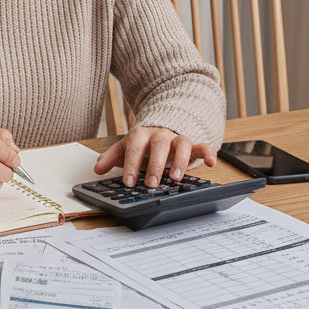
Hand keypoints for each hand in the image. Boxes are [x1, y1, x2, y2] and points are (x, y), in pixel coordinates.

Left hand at [93, 126, 217, 188]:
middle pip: (158, 145)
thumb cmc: (143, 142)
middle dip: (155, 164)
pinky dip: (208, 153)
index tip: (127, 182)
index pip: (134, 148)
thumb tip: (96, 168)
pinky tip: (212, 164)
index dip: (130, 165)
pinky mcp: (192, 145)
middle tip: (150, 183)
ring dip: (179, 161)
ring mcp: (176, 139)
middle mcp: (160, 135)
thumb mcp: (125, 148)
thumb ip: (111, 157)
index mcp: (141, 135)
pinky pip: (202, 146)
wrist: (161, 126)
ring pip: (181, 144)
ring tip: (176, 178)